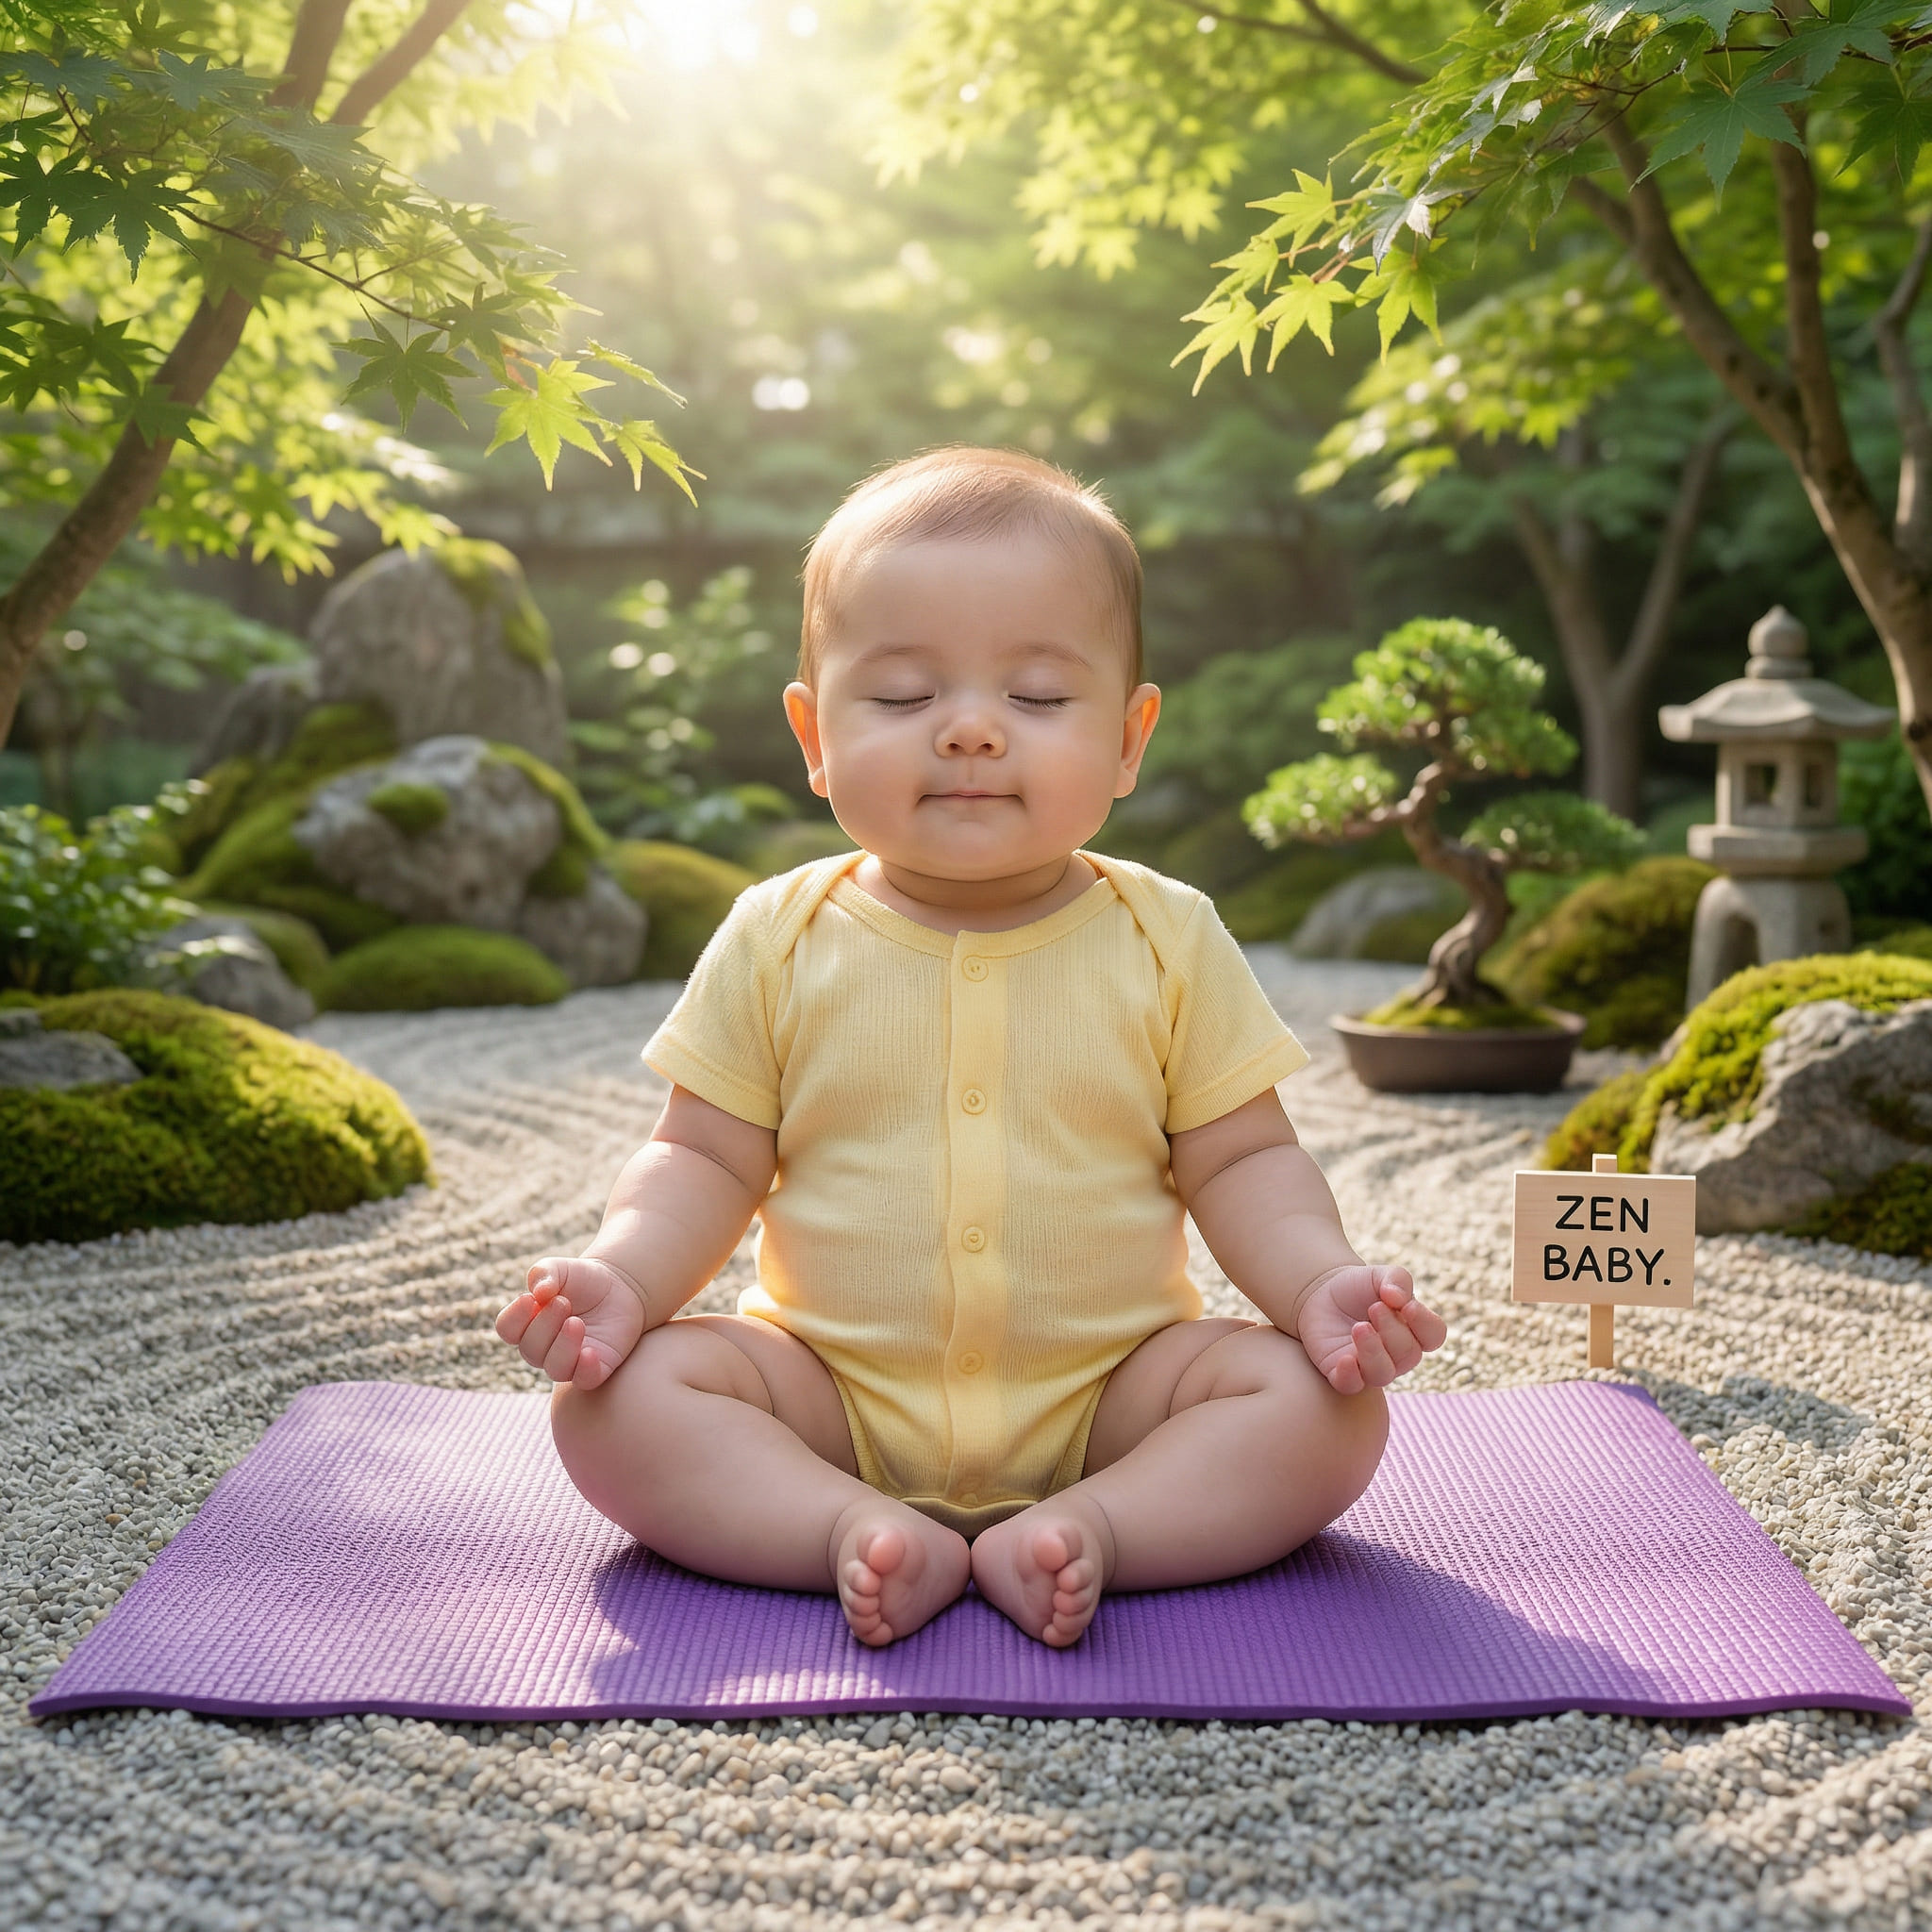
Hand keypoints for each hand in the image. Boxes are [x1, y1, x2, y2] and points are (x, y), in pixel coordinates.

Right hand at [495, 1255, 648, 1389]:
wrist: (619, 1288)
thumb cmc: (582, 1279)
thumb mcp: (562, 1268)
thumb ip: (544, 1273)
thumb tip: (538, 1292)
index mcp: (528, 1323)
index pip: (508, 1329)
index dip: (515, 1317)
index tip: (530, 1299)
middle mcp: (544, 1348)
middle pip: (530, 1349)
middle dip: (545, 1325)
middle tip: (563, 1302)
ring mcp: (569, 1361)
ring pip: (554, 1368)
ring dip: (563, 1346)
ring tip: (576, 1322)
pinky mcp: (594, 1368)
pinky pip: (585, 1379)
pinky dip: (585, 1369)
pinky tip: (590, 1352)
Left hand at [1294, 1264, 1445, 1394]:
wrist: (1321, 1295)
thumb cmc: (1358, 1287)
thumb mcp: (1379, 1275)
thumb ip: (1397, 1280)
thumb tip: (1399, 1298)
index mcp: (1413, 1331)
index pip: (1434, 1336)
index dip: (1424, 1323)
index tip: (1407, 1306)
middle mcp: (1396, 1355)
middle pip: (1408, 1355)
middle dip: (1392, 1330)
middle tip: (1373, 1307)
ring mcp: (1370, 1367)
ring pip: (1383, 1374)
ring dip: (1373, 1351)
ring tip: (1359, 1327)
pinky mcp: (1342, 1373)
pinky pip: (1350, 1386)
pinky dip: (1350, 1375)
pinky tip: (1345, 1359)